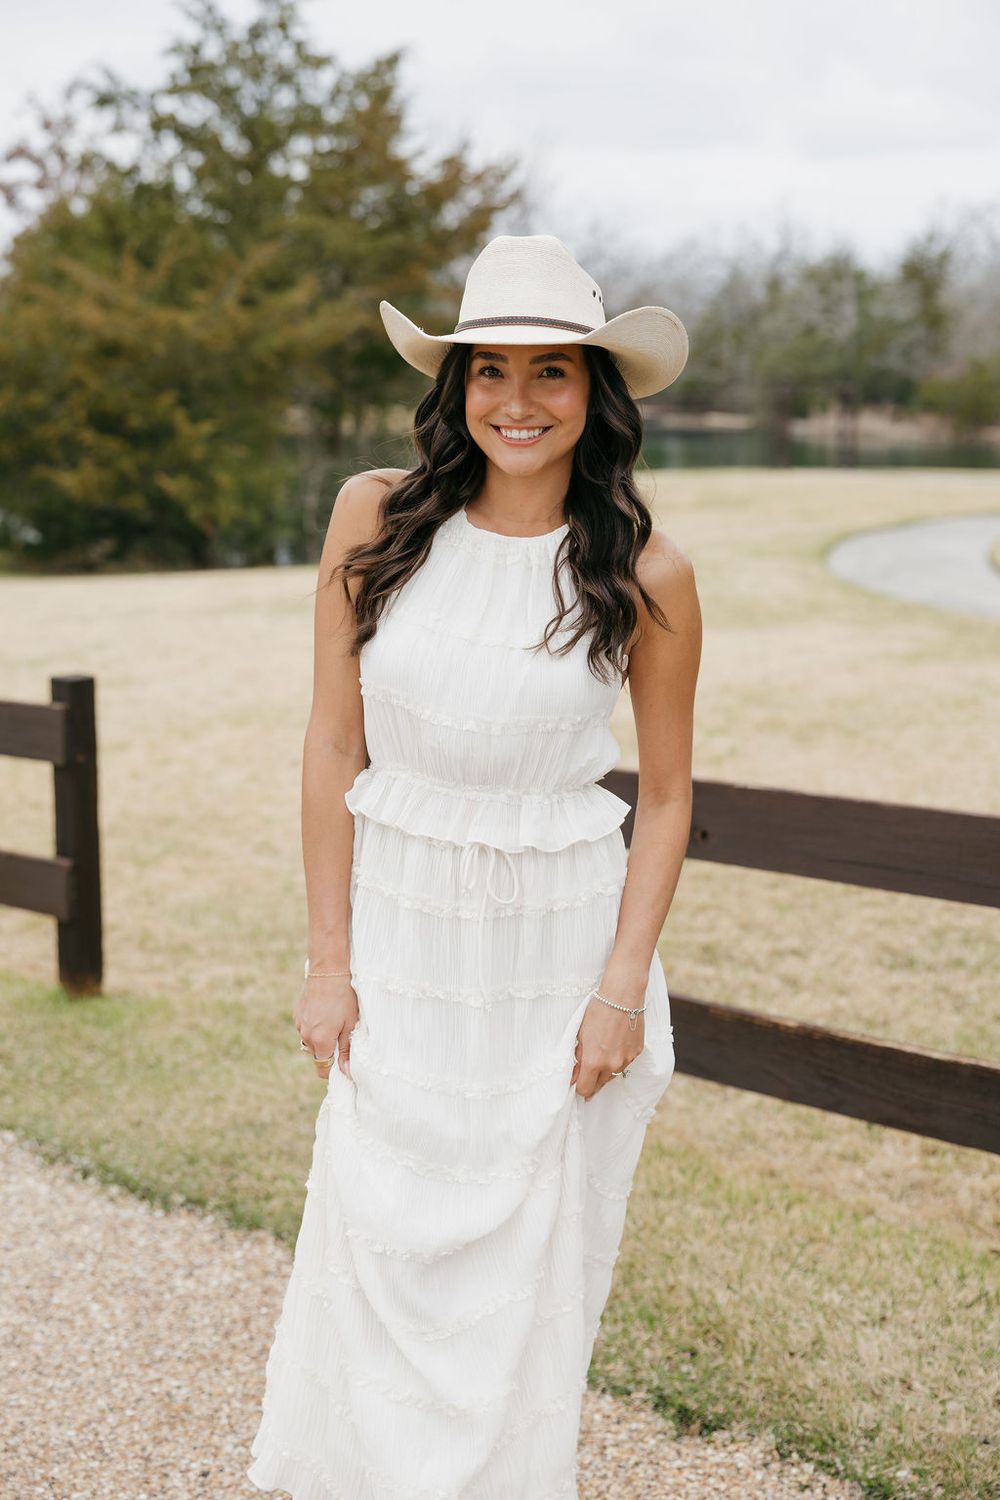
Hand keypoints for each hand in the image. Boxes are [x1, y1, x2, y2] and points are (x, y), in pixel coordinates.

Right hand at [294, 975, 358, 1081]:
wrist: (328, 971)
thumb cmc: (344, 997)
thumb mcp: (350, 1024)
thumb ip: (346, 1050)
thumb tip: (346, 1072)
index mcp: (320, 1041)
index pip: (322, 1068)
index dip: (333, 1069)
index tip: (343, 1062)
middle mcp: (306, 1035)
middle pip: (317, 1054)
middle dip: (328, 1049)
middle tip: (342, 1033)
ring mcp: (299, 1024)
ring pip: (311, 1040)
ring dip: (321, 1036)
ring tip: (334, 1018)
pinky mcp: (297, 1014)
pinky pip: (306, 1027)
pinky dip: (315, 1024)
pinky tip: (325, 1010)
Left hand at [571, 974, 645, 1099]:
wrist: (623, 995)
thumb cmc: (598, 1011)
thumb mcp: (581, 1034)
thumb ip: (578, 1057)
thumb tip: (573, 1076)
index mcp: (594, 1061)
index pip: (585, 1088)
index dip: (579, 1087)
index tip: (577, 1080)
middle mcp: (612, 1065)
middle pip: (600, 1086)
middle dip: (592, 1080)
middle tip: (587, 1069)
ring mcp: (627, 1059)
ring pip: (613, 1075)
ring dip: (606, 1070)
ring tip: (602, 1051)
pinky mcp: (637, 1052)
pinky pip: (625, 1063)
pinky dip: (618, 1059)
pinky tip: (615, 1044)